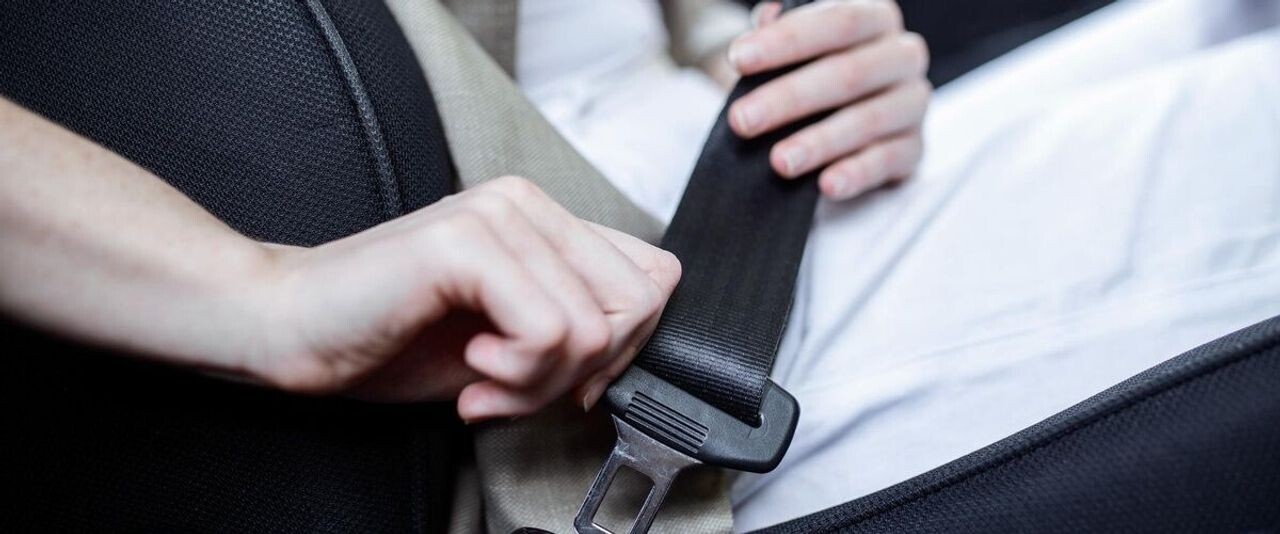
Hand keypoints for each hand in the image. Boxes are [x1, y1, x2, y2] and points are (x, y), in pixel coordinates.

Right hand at [251, 176, 679, 421]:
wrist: (291, 329)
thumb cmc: (391, 337)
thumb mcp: (508, 342)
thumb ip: (572, 331)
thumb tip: (627, 354)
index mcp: (543, 219)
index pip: (653, 276)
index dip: (624, 346)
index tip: (563, 379)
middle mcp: (527, 203)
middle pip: (640, 301)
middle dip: (587, 370)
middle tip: (518, 386)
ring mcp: (499, 215)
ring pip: (597, 326)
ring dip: (541, 382)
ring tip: (485, 381)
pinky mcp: (468, 243)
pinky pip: (552, 331)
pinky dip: (518, 374)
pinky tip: (471, 369)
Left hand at [727, 0, 930, 199]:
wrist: (849, 121)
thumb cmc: (815, 72)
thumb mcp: (798, 47)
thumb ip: (782, 31)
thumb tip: (767, 17)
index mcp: (876, 17)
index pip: (837, 21)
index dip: (786, 40)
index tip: (738, 60)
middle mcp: (903, 55)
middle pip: (848, 74)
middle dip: (789, 98)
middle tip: (742, 121)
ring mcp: (913, 103)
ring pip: (868, 121)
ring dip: (819, 142)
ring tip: (779, 162)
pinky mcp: (915, 148)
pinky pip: (888, 161)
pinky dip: (856, 174)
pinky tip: (826, 186)